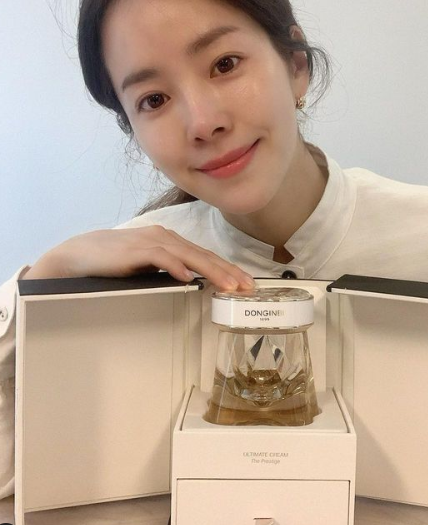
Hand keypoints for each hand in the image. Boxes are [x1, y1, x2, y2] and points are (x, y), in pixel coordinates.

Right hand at [22, 226, 254, 290]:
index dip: (228, 268)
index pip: (206, 255)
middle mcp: (165, 237)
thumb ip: (170, 268)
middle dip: (228, 271)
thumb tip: (193, 280)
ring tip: (229, 285)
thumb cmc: (116, 260)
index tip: (246, 283)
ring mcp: (151, 241)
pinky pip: (160, 257)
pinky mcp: (135, 250)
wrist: (82, 253)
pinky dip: (175, 266)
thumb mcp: (150, 265)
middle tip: (248, 287)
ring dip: (211, 270)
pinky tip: (189, 278)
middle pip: (203, 254)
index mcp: (171, 241)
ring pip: (188, 255)